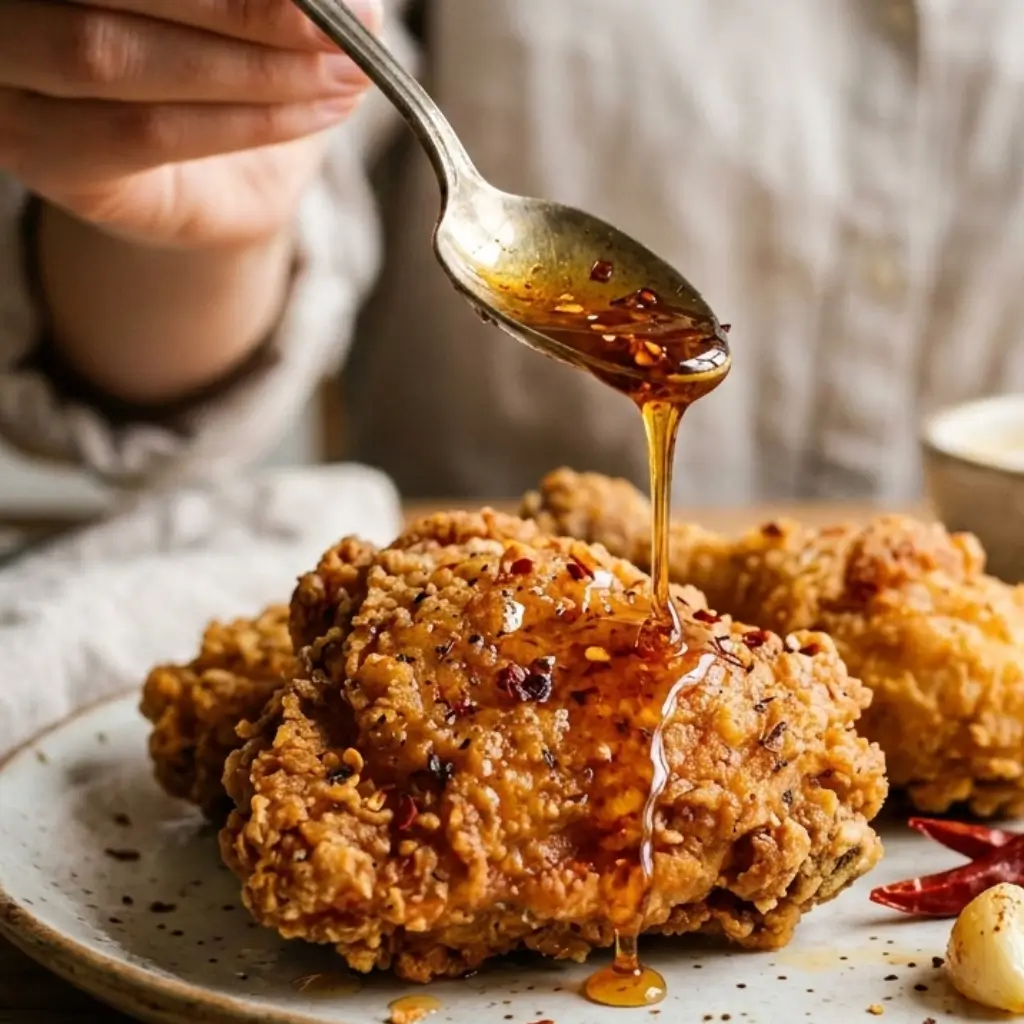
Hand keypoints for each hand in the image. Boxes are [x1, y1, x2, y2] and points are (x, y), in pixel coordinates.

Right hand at [0, 0, 379, 246]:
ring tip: (343, 75)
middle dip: (248, 7)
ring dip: (250, 67)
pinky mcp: (42, 153)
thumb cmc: (220, 72)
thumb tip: (356, 1)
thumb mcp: (244, 14)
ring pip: (115, 56)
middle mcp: (9, 6)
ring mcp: (8, 76)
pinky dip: (241, 120)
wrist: (202, 188)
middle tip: (348, 29)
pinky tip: (315, 112)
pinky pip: (142, 130)